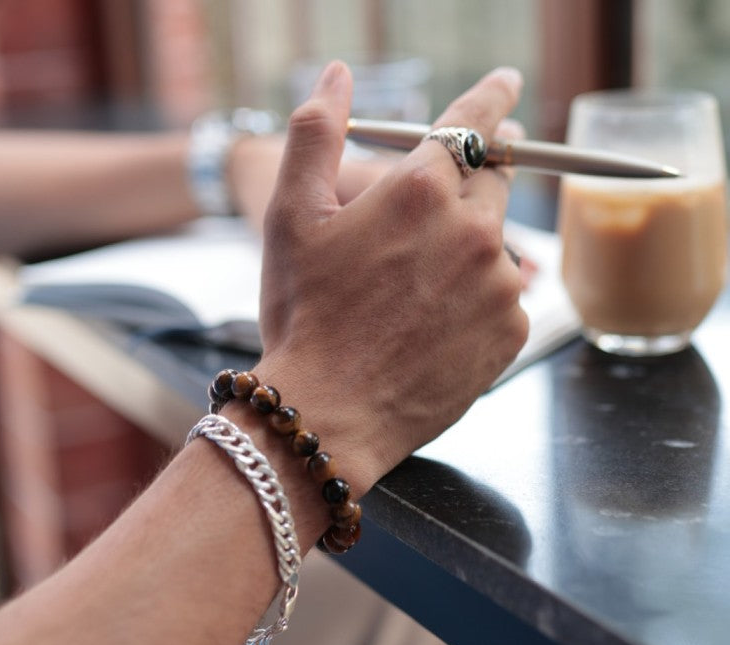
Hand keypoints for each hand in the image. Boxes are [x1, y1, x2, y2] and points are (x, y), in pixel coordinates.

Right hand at [255, 62, 527, 493]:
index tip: (507, 85)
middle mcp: (474, 231)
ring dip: (472, 247)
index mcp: (421, 190)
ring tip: (421, 284)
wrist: (329, 413)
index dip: (491, 97)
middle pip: (495, 180)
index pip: (472, 122)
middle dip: (481, 173)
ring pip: (499, 244)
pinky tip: (437, 321)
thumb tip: (336, 75)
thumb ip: (314, 133)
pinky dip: (480, 296)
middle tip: (454, 190)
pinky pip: (505, 295)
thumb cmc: (305, 316)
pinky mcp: (511, 331)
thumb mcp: (289, 216)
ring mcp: (500, 284)